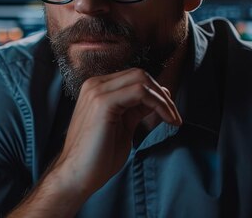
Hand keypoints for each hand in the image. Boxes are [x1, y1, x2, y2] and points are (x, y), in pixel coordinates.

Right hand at [50, 67, 181, 198]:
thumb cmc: (98, 156)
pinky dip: (158, 104)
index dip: (156, 91)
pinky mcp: (103, 102)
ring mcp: (97, 91)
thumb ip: (136, 109)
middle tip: (174, 116)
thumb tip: (157, 98)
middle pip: (139, 74)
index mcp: (97, 89)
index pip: (134, 78)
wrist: (77, 176)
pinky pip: (140, 92)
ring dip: (163, 99)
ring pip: (141, 80)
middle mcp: (95, 85)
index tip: (170, 111)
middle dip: (162, 94)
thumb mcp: (123, 126)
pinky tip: (166, 120)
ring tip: (173, 120)